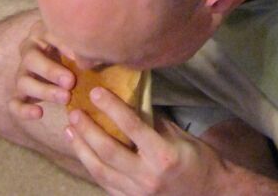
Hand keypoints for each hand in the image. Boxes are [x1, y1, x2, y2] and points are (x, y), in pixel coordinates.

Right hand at [8, 18, 74, 120]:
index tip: (80, 57)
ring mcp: (22, 72)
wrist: (68, 63)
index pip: (48, 35)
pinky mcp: (20, 93)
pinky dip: (24, 110)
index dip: (63, 46)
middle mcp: (28, 50)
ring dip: (44, 91)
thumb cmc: (78, 48)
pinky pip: (15, 103)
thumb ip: (84, 48)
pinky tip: (39, 114)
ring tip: (66, 97)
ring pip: (23, 82)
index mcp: (42, 31)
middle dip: (51, 71)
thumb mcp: (80, 43)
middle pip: (31, 60)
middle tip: (71, 82)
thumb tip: (95, 58)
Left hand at [65, 87, 229, 195]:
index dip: (112, 108)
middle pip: (109, 151)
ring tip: (70, 130)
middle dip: (88, 130)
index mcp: (163, 155)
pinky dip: (91, 165)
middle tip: (74, 111)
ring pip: (100, 170)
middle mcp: (146, 176)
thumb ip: (154, 123)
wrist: (208, 193)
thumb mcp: (180, 136)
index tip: (96, 92)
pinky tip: (83, 152)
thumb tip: (132, 102)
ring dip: (82, 148)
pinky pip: (104, 183)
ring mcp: (136, 193)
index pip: (132, 127)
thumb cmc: (198, 159)